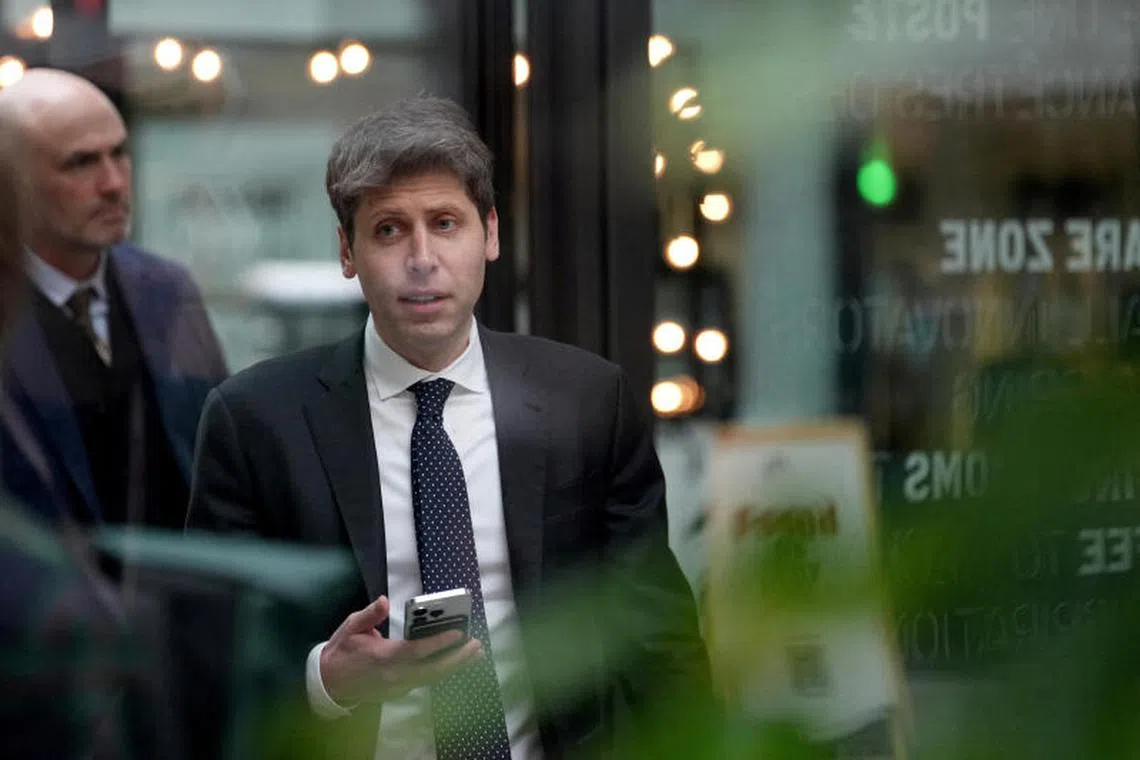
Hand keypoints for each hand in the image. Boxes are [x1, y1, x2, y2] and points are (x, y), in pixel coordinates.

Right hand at [319, 596, 481, 705]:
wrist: (329, 684)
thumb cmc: (341, 651)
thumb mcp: (350, 627)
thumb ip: (370, 615)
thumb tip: (385, 600)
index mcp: (382, 657)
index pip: (416, 651)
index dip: (439, 643)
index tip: (459, 633)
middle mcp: (394, 675)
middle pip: (432, 669)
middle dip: (457, 658)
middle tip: (477, 646)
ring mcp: (398, 687)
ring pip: (432, 678)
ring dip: (454, 666)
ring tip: (474, 654)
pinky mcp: (399, 692)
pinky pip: (425, 681)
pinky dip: (442, 672)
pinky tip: (455, 662)